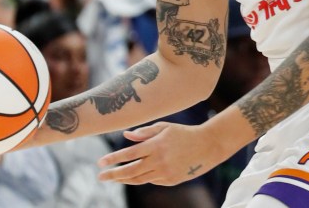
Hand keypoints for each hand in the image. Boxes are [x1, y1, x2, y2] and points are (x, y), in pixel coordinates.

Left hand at [97, 121, 221, 185]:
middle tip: (101, 176)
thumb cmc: (184, 133)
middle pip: (130, 171)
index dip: (113, 159)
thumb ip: (145, 132)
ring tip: (114, 178)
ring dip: (125, 179)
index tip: (100, 162)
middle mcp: (159, 160)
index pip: (129, 154)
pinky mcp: (171, 180)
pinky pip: (152, 180)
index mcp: (156, 145)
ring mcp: (165, 172)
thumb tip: (126, 136)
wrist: (207, 146)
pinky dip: (142, 178)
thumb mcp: (165, 127)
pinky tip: (136, 175)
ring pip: (139, 179)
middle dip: (113, 175)